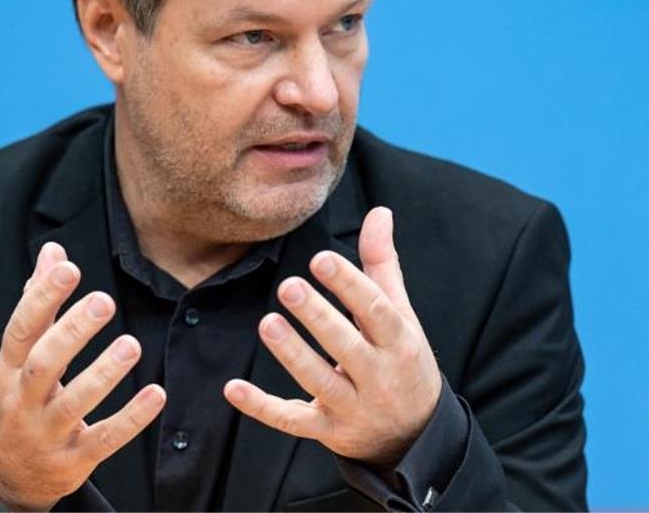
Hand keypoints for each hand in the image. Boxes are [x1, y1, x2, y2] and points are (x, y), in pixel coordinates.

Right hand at [0, 242, 165, 510]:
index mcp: (8, 369)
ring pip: (73, 404)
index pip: (20, 330)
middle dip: (72, 332)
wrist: (3, 476)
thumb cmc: (18, 398)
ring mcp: (46, 433)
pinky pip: (104, 440)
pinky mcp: (72, 461)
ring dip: (103, 374)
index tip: (69, 268)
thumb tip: (54, 252)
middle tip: (104, 300)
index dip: (42, 298)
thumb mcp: (19, 355)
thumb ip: (39, 303)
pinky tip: (157, 393)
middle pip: (42, 364)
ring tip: (131, 344)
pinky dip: (131, 419)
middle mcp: (22, 401)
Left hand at [223, 207, 441, 468]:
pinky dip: (261, 407)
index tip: (321, 259)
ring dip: (291, 354)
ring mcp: (352, 407)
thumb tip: (379, 213)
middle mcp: (378, 376)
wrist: (415, 435)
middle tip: (288, 285)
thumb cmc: (403, 360)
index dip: (349, 284)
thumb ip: (382, 265)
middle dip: (318, 317)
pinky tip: (233, 387)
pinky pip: (291, 421)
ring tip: (267, 322)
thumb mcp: (402, 315)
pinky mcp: (327, 431)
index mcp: (399, 342)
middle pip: (346, 346)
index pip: (375, 311)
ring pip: (318, 382)